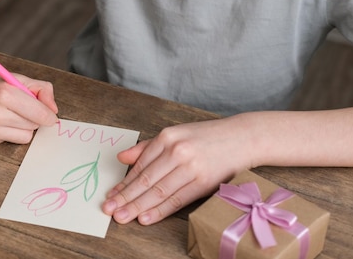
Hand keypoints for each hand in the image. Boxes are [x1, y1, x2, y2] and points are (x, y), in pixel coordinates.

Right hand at [0, 60, 58, 144]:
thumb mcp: (17, 77)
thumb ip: (42, 90)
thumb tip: (53, 111)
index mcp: (4, 94)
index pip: (39, 114)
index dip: (49, 115)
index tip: (51, 115)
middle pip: (34, 126)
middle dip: (33, 116)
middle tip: (22, 106)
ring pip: (25, 136)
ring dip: (24, 126)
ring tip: (10, 112)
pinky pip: (11, 140)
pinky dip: (10, 131)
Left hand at [102, 117, 253, 224]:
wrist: (243, 138)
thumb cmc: (207, 137)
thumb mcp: (176, 134)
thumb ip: (147, 147)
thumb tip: (121, 157)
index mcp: (167, 137)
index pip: (140, 165)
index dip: (124, 183)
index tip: (111, 195)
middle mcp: (177, 151)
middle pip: (146, 180)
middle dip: (125, 197)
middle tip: (109, 209)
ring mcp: (191, 167)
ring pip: (158, 191)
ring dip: (138, 206)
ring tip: (122, 216)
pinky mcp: (204, 181)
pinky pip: (177, 199)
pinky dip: (160, 210)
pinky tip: (145, 218)